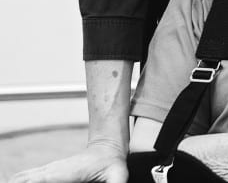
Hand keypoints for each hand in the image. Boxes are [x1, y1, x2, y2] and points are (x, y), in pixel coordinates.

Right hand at [9, 140, 127, 182]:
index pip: (35, 182)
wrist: (107, 148)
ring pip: (21, 178)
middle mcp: (50, 171)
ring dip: (15, 182)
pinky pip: (24, 177)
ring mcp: (47, 171)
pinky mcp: (47, 172)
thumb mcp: (117, 176)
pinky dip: (16, 180)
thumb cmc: (113, 164)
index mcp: (62, 175)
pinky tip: (12, 181)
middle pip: (23, 180)